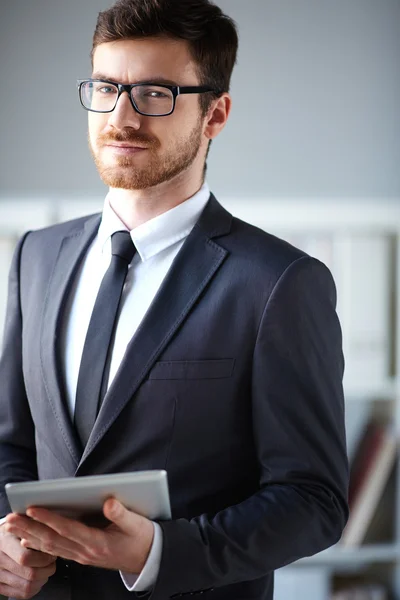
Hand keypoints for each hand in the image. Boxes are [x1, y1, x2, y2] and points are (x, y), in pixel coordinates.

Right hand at [0, 522, 56, 598]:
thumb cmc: (9, 531)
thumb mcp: (18, 522)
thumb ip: (31, 526)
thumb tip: (51, 525)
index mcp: (4, 543)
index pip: (25, 558)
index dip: (43, 558)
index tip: (51, 553)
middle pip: (30, 575)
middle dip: (47, 569)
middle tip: (52, 562)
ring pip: (28, 586)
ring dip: (42, 579)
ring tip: (46, 569)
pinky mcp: (0, 587)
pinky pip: (22, 594)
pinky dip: (34, 588)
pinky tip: (37, 578)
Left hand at [4, 499, 153, 573]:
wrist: (148, 559)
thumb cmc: (142, 539)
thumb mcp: (137, 524)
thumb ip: (122, 514)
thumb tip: (109, 502)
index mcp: (98, 543)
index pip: (67, 530)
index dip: (49, 519)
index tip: (32, 509)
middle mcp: (86, 552)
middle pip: (51, 540)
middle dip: (28, 528)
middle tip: (10, 520)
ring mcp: (82, 555)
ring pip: (50, 546)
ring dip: (28, 535)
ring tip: (12, 526)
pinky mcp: (82, 555)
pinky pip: (55, 550)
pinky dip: (39, 545)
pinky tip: (28, 539)